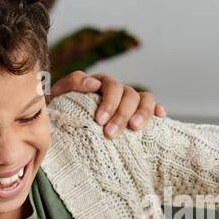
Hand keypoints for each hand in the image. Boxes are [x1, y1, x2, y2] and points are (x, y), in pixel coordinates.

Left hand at [50, 70, 165, 136]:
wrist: (63, 130)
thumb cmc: (60, 113)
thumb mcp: (59, 96)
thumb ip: (72, 84)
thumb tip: (93, 84)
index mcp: (99, 84)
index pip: (111, 85)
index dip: (109, 102)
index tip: (99, 121)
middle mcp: (117, 91)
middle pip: (129, 94)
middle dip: (121, 114)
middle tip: (110, 134)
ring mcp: (129, 102)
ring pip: (144, 99)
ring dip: (142, 113)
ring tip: (135, 129)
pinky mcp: (138, 114)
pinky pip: (153, 107)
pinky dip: (158, 110)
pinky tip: (160, 118)